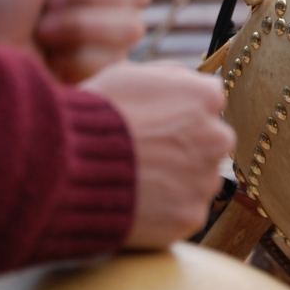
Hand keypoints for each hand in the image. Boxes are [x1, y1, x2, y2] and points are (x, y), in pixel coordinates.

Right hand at [81, 62, 235, 248]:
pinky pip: (184, 210)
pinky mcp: (192, 215)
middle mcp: (217, 137)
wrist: (72, 164)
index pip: (207, 101)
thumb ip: (170, 76)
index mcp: (206, 97)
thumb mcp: (130, 73)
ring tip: (138, 178)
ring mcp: (206, 179)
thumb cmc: (97, 114)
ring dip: (178, 178)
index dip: (179, 111)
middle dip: (186, 146)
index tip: (157, 121)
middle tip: (147, 153)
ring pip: (199, 178)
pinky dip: (166, 209)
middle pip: (210, 141)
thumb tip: (190, 82)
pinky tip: (139, 200)